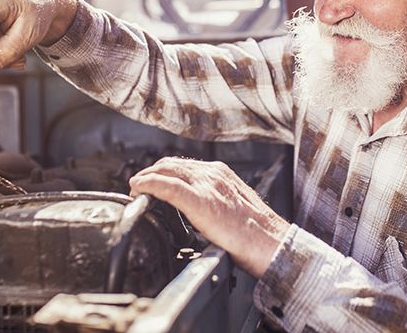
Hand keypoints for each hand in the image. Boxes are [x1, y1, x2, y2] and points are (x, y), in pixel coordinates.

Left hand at [129, 157, 289, 278]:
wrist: (270, 243)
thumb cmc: (257, 233)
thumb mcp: (234, 207)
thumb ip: (216, 202)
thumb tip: (202, 213)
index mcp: (221, 174)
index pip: (184, 165)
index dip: (162, 173)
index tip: (151, 183)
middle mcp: (213, 174)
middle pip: (170, 164)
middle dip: (150, 173)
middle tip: (138, 186)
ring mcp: (206, 185)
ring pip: (165, 170)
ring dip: (145, 178)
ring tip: (135, 189)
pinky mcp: (199, 200)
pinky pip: (165, 186)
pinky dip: (148, 184)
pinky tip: (138, 189)